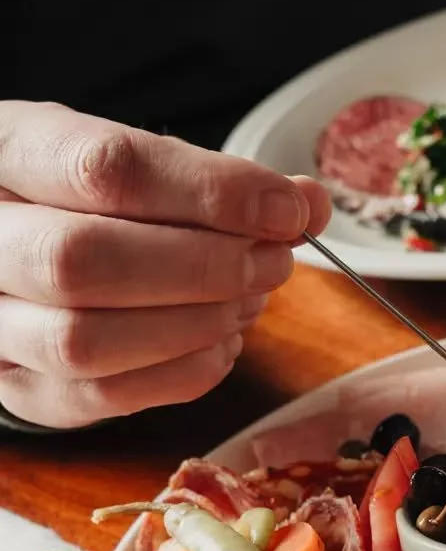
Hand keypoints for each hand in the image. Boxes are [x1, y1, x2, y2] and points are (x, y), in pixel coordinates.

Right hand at [0, 101, 331, 427]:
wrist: (17, 259)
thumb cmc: (84, 205)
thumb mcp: (136, 166)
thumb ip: (216, 183)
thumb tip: (309, 204)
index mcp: (4, 154)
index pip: (105, 167)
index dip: (210, 192)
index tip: (286, 211)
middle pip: (83, 258)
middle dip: (204, 267)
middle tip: (273, 263)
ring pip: (83, 338)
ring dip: (193, 324)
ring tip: (249, 301)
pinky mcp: (23, 390)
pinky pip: (102, 396)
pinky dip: (182, 372)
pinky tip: (223, 343)